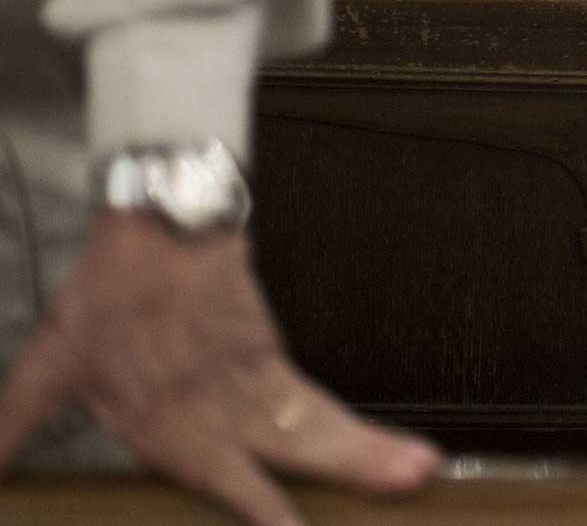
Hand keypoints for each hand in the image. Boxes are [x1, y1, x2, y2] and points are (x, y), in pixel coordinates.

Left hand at [0, 212, 438, 525]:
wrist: (162, 214)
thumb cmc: (106, 294)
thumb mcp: (48, 366)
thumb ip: (11, 425)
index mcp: (169, 420)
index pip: (223, 477)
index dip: (261, 509)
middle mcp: (224, 405)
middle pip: (300, 444)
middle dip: (356, 465)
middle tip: (412, 478)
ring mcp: (255, 376)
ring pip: (320, 422)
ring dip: (372, 447)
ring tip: (421, 468)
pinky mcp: (271, 351)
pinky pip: (314, 399)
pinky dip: (354, 427)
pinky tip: (387, 449)